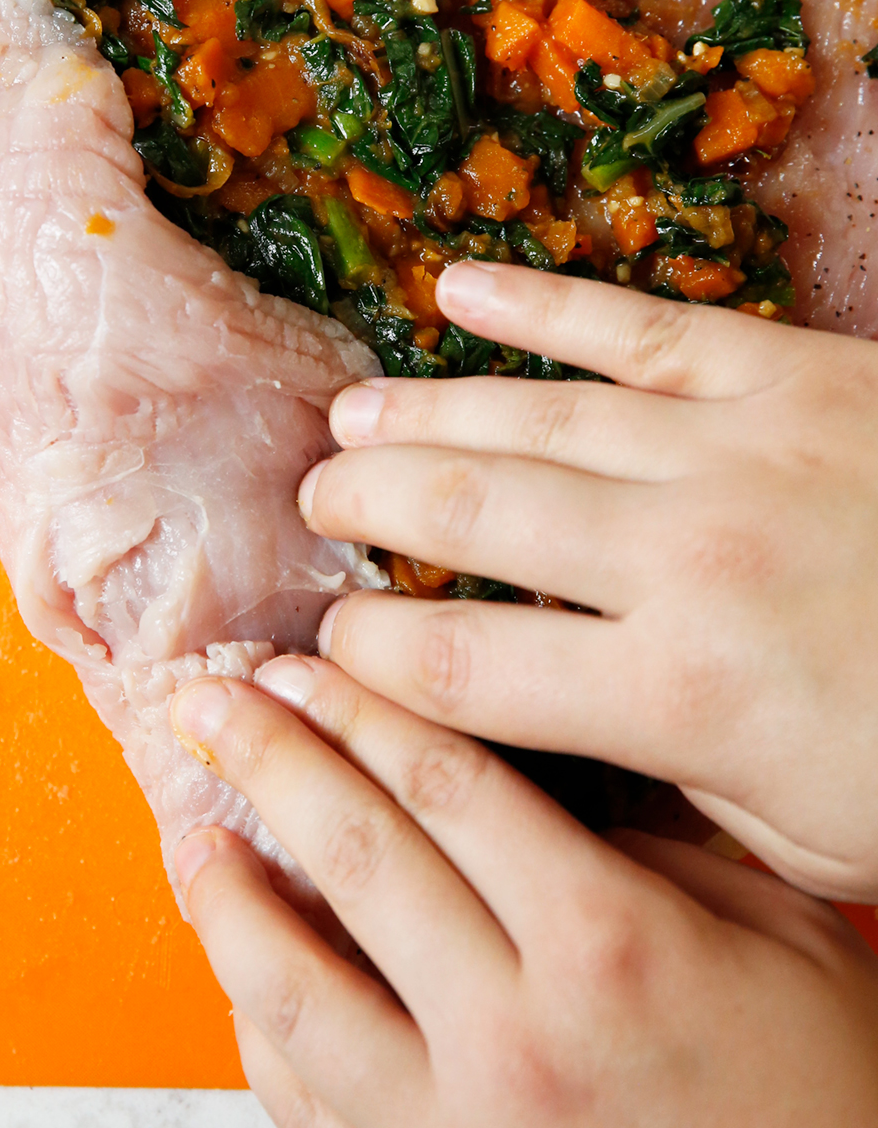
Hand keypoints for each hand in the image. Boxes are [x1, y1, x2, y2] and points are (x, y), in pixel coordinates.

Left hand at [169, 660, 877, 1127]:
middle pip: (357, 859)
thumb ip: (643, 843)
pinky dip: (258, 1034)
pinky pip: (306, 1110)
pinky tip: (239, 976)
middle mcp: (516, 1038)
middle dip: (269, 763)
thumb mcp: (773, 933)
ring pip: (295, 993)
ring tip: (188, 833)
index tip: (305, 663)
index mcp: (608, 944)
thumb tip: (519, 787)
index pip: (447, 784)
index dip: (361, 707)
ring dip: (226, 899)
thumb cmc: (822, 1092)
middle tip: (212, 705)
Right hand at [300, 260, 877, 900]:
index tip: (329, 643)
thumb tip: (562, 740)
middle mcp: (681, 559)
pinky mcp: (789, 373)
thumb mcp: (808, 840)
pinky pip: (634, 325)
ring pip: (529, 418)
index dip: (364, 652)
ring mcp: (733, 449)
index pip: (456, 665)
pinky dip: (539, 303)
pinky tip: (459, 287)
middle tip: (318, 501)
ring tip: (351, 413)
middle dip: (367, 506)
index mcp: (678, 693)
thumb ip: (668, 786)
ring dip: (423, 411)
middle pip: (464, 515)